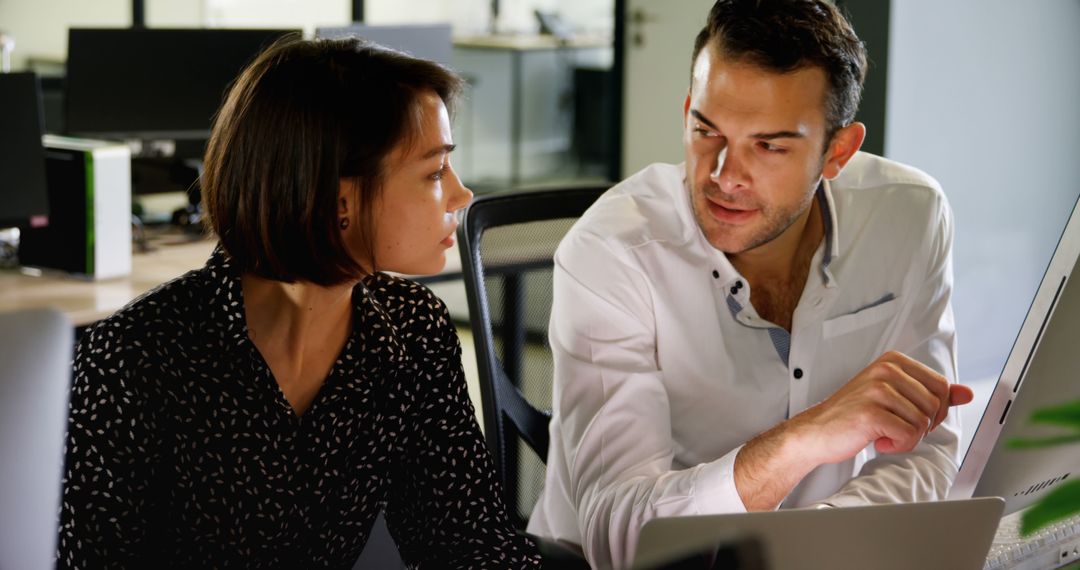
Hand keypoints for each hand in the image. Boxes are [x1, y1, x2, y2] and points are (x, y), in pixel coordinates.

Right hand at [790, 351, 973, 463]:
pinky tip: (877, 440)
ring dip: (907, 437)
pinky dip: (897, 445)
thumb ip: (931, 393)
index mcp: (893, 361)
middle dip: (922, 425)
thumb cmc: (854, 415)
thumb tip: (967, 393)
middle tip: (896, 427)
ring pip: (923, 422)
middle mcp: (886, 370)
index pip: (942, 386)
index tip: (909, 416)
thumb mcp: (895, 397)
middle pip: (935, 405)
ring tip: (883, 433)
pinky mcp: (871, 413)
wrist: (816, 432)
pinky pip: (908, 435)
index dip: (934, 410)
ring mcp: (877, 390)